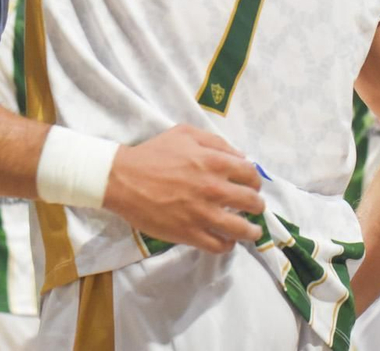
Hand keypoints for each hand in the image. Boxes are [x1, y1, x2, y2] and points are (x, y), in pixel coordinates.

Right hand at [102, 124, 264, 254]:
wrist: (122, 179)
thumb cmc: (153, 154)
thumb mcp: (184, 134)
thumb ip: (215, 142)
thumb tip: (240, 156)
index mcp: (214, 162)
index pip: (251, 174)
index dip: (255, 180)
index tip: (252, 185)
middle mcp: (213, 188)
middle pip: (252, 202)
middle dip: (257, 205)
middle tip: (253, 208)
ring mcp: (202, 213)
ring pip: (241, 228)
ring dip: (251, 231)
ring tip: (251, 231)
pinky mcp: (189, 233)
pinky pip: (219, 245)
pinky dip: (227, 245)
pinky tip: (226, 240)